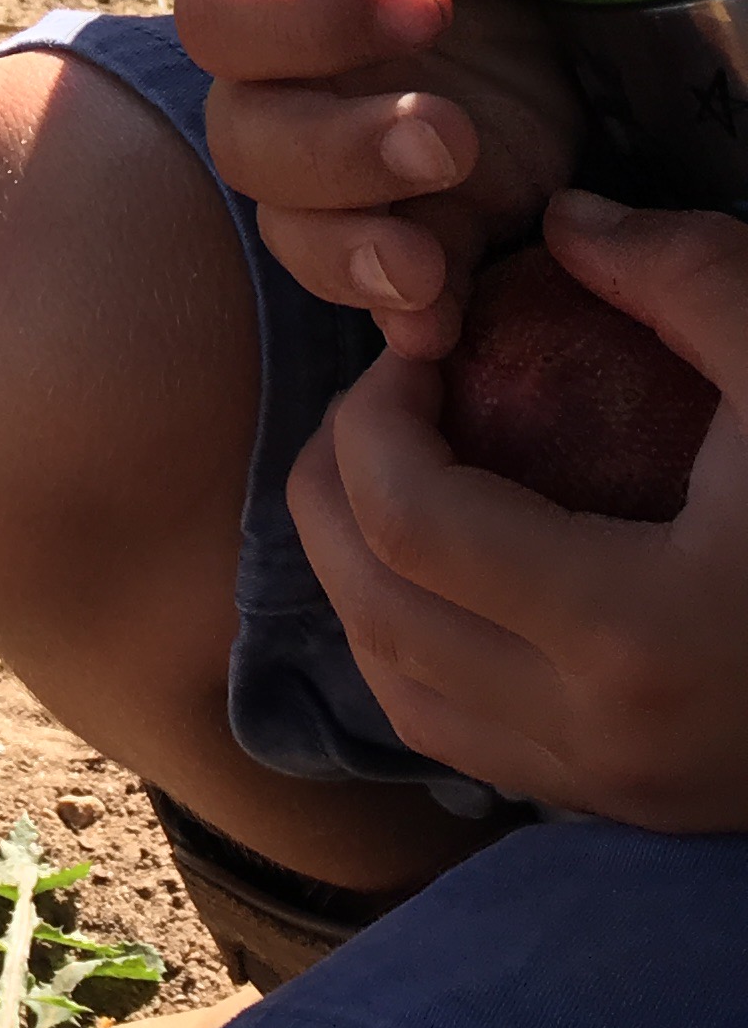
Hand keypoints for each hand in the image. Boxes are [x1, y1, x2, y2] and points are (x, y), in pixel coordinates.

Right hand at [178, 0, 577, 353]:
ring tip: (435, 262)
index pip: (222, 14)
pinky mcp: (413, 215)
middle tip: (448, 130)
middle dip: (344, 151)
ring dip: (360, 251)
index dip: (309, 21)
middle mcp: (269, 79)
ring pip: (297, 230)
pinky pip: (375, 287)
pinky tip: (443, 324)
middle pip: (249, 143)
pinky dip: (403, 315)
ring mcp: (334, 158)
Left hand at [287, 192, 747, 824]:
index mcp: (635, 628)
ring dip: (358, 572)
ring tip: (393, 468)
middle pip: (371, 606)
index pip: (412, 518)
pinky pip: (456, 735)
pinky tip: (448, 564)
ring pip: (394, 686)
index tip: (420, 351)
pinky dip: (412, 645)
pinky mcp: (625, 807)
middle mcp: (599, 734)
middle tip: (380, 398)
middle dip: (336, 487)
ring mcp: (608, 788)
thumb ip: (692, 280)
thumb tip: (566, 220)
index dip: (376, 416)